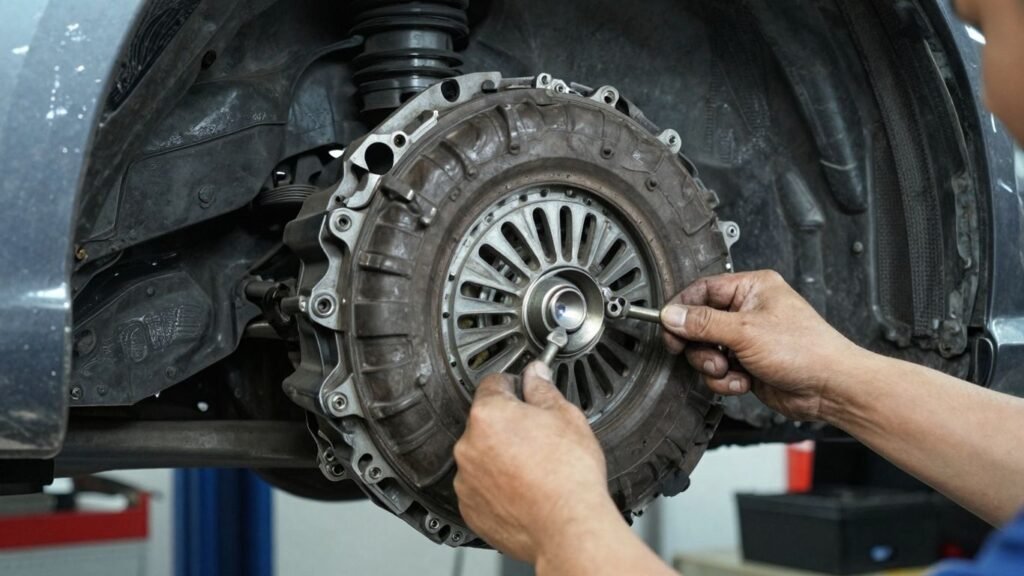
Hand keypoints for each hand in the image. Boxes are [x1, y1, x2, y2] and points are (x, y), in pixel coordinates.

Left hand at [453, 362, 622, 562]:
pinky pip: (480, 488)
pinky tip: (524, 489)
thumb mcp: (566, 417)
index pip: (493, 383)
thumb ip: (543, 389)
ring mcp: (466, 480)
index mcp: (488, 415)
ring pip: (482, 457)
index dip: (514, 385)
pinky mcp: (470, 509)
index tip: (524, 392)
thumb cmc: (569, 477)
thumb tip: (535, 375)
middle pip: (486, 422)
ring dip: (500, 458)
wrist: (569, 527)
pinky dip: (497, 488)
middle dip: (509, 426)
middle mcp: (468, 446)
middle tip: (539, 438)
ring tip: (534, 469)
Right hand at [661, 270, 867, 420]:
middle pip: (698, 324)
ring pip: (706, 351)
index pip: (701, 291)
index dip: (681, 309)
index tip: (668, 326)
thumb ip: (702, 323)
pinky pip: (719, 371)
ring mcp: (747, 339)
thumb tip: (672, 315)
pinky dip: (726, 380)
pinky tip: (743, 381)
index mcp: (751, 287)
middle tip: (702, 353)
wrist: (829, 387)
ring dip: (713, 366)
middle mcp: (748, 310)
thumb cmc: (804, 350)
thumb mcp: (745, 331)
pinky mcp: (747, 363)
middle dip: (699, 345)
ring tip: (730, 370)